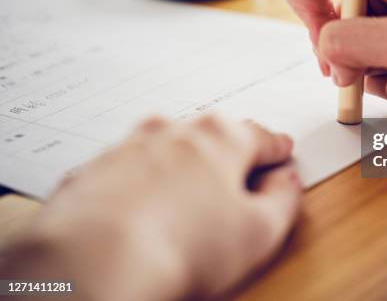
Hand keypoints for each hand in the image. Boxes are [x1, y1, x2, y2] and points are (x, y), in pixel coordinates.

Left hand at [0, 115, 301, 300]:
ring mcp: (131, 147)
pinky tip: (144, 214)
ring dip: (182, 167)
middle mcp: (174, 131)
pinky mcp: (97, 170)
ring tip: (185, 205)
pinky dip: (142, 184)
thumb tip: (287, 182)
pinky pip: (130, 170)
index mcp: (220, 138)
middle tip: (234, 183)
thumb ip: (284, 199)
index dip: (276, 149)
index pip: (261, 137)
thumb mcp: (259, 231)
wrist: (93, 259)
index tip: (281, 152)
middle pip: (213, 137)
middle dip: (228, 154)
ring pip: (168, 149)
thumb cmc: (178, 244)